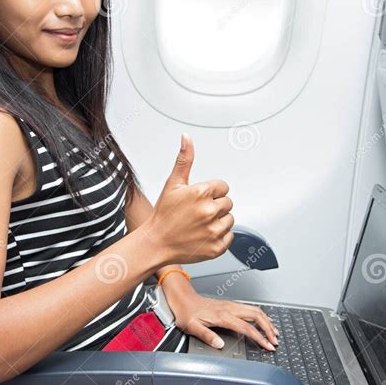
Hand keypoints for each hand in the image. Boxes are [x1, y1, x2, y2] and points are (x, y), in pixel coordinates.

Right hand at [145, 134, 233, 264]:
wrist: (156, 243)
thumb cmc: (163, 214)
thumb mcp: (172, 184)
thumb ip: (184, 160)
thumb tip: (186, 138)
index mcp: (201, 192)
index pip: (223, 186)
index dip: (211, 192)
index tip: (199, 200)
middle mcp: (210, 211)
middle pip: (228, 202)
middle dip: (215, 206)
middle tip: (197, 213)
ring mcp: (214, 230)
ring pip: (230, 219)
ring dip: (218, 221)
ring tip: (200, 224)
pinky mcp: (217, 246)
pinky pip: (229, 237)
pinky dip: (219, 237)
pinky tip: (203, 235)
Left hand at [170, 291, 278, 350]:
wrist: (182, 297)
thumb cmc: (185, 311)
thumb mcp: (191, 326)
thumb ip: (206, 336)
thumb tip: (220, 344)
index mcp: (222, 315)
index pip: (247, 328)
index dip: (260, 338)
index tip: (267, 346)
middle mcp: (229, 308)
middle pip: (257, 316)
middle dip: (269, 328)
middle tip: (275, 341)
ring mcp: (231, 305)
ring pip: (255, 310)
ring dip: (267, 321)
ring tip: (274, 332)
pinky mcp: (230, 305)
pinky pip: (250, 309)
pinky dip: (260, 316)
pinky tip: (262, 321)